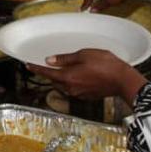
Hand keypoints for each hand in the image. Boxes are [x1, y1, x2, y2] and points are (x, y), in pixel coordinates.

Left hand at [26, 49, 146, 104]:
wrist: (122, 80)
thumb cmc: (106, 65)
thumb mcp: (84, 55)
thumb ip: (65, 59)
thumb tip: (50, 60)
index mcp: (67, 77)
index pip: (47, 72)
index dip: (36, 68)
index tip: (28, 65)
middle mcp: (70, 88)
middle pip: (54, 80)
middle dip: (48, 73)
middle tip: (45, 65)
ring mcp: (78, 94)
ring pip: (63, 86)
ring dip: (60, 78)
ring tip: (63, 69)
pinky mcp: (86, 96)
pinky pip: (73, 89)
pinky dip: (71, 82)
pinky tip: (78, 75)